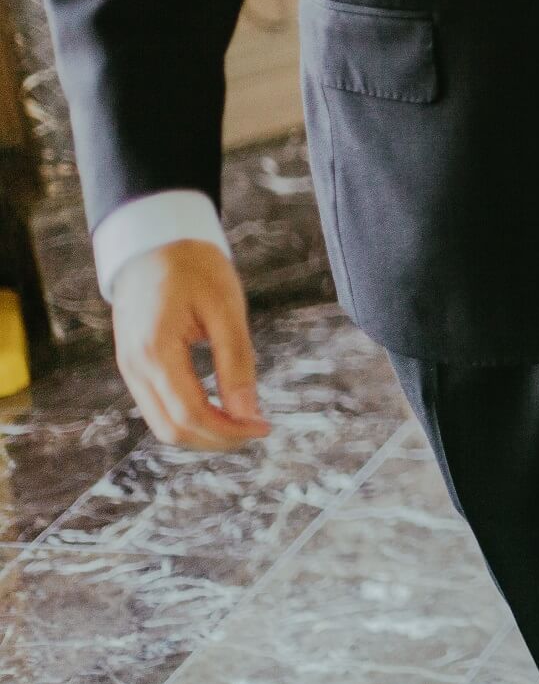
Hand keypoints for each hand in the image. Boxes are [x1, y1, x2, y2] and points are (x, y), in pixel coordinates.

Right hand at [112, 240, 269, 450]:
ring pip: (161, 424)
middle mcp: (134, 367)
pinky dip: (188, 417)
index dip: (228, 431)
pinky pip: (157, 407)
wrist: (154, 243)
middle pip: (172, 429)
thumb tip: (247, 413)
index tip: (264, 428)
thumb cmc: (194, 268)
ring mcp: (129, 368)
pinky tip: (219, 409)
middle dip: (217, 440)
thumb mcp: (226, 309)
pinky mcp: (133, 365)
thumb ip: (236, 362)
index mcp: (155, 351)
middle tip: (257, 430)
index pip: (189, 413)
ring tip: (243, 423)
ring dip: (202, 433)